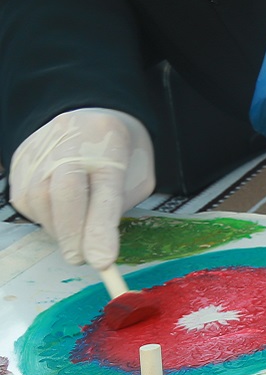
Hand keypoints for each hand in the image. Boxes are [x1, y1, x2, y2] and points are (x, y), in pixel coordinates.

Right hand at [9, 109, 154, 268]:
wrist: (91, 113)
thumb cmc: (118, 152)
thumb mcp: (137, 174)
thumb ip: (120, 205)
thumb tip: (96, 245)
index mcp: (109, 144)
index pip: (105, 189)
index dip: (101, 228)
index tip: (102, 261)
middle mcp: (70, 145)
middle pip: (63, 194)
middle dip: (72, 234)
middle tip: (81, 259)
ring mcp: (40, 151)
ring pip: (39, 201)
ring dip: (58, 228)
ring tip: (75, 229)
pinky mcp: (19, 161)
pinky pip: (25, 201)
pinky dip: (44, 216)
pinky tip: (59, 212)